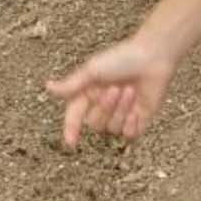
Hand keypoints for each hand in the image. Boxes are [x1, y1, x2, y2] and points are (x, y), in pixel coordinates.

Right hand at [45, 37, 177, 148]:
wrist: (153, 57)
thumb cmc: (121, 58)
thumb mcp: (93, 70)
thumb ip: (72, 85)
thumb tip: (47, 86)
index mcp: (89, 94)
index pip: (75, 117)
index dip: (71, 129)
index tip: (71, 143)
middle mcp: (103, 106)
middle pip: (95, 123)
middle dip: (106, 107)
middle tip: (117, 88)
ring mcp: (121, 114)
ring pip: (113, 128)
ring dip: (121, 111)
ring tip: (131, 91)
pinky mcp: (138, 120)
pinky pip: (129, 134)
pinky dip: (132, 124)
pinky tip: (138, 109)